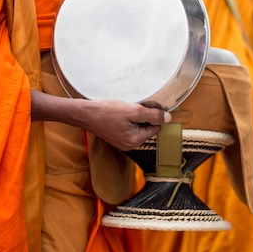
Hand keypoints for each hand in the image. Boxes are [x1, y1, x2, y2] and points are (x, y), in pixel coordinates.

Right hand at [31, 90, 170, 150]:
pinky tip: (118, 113)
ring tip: (123, 110)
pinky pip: (128, 127)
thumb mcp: (133, 111)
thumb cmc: (106, 111)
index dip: (152, 115)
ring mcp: (121, 142)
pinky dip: (126, 119)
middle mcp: (129, 145)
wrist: (84, 113)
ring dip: (134, 117)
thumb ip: (152, 115)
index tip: (143, 106)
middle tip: (131, 107)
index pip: (156, 128)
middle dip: (143, 116)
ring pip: (137, 127)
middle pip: (147, 128)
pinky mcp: (115, 137)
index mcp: (135, 141)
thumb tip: (168, 118)